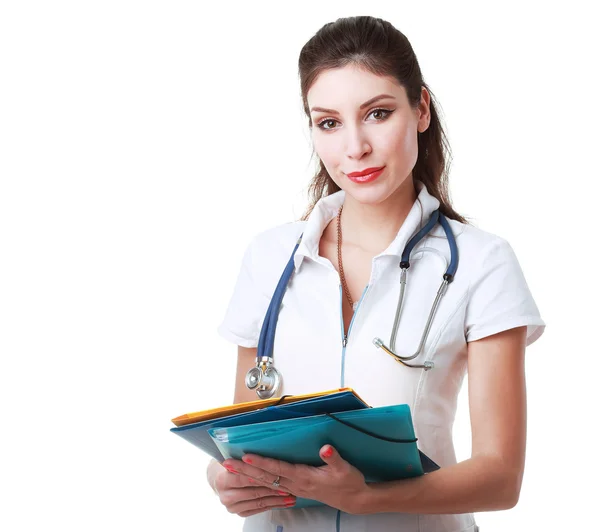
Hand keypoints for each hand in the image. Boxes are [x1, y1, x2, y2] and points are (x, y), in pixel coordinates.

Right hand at [209, 460, 296, 516]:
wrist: (219, 479)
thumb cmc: (229, 464)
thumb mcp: (232, 457)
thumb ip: (244, 458)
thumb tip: (260, 446)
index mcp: (222, 480)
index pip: (245, 477)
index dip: (261, 475)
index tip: (276, 473)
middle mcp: (225, 496)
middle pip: (254, 491)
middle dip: (273, 489)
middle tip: (290, 487)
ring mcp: (232, 507)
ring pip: (259, 502)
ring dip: (277, 499)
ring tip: (292, 496)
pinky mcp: (239, 512)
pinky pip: (259, 509)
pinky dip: (273, 505)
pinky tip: (285, 503)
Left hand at [222, 445, 368, 513]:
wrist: (354, 499)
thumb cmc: (349, 482)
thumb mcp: (345, 469)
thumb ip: (333, 459)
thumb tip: (325, 449)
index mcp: (304, 477)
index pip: (278, 469)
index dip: (262, 463)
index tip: (246, 456)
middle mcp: (295, 484)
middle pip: (265, 477)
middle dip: (245, 470)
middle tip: (226, 464)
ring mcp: (294, 488)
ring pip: (266, 482)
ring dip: (247, 475)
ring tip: (231, 469)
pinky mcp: (295, 488)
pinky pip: (272, 484)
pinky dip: (259, 480)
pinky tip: (250, 477)